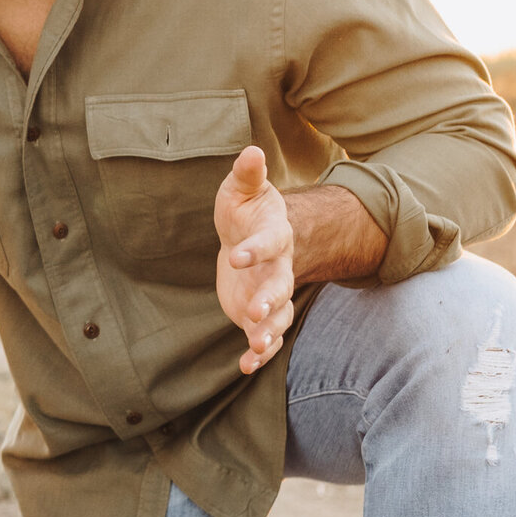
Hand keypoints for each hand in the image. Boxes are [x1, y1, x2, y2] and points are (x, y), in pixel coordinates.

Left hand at [215, 146, 295, 374]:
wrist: (249, 238)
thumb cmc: (246, 212)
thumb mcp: (242, 190)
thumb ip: (247, 175)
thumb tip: (251, 150)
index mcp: (274, 236)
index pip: (269, 243)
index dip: (254, 251)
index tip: (234, 257)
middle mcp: (278, 268)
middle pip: (281, 287)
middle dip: (270, 300)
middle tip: (253, 313)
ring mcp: (271, 294)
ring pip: (279, 317)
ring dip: (269, 332)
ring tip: (256, 347)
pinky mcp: (259, 313)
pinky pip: (264, 336)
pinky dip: (258, 352)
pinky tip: (246, 366)